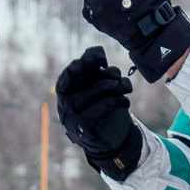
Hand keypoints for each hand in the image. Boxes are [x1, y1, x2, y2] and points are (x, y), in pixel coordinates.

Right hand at [55, 47, 141, 177]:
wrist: (104, 138)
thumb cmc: (98, 105)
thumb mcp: (94, 86)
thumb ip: (93, 70)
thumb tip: (95, 51)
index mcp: (64, 90)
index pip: (67, 76)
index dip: (78, 67)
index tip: (91, 60)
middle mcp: (64, 104)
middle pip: (85, 83)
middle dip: (106, 76)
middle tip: (118, 76)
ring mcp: (72, 118)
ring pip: (95, 95)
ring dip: (115, 88)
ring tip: (125, 88)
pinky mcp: (84, 129)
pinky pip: (102, 110)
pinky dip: (117, 102)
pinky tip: (125, 102)